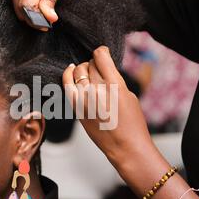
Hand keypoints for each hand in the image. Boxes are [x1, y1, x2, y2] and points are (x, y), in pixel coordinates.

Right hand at [7, 0, 75, 29]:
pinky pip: (15, 2)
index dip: (36, 20)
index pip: (27, 6)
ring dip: (30, 13)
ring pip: (17, 8)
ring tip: (42, 7)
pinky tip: (34, 1)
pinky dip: (24, 7)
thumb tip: (50, 19)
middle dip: (34, 19)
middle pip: (22, 10)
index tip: (46, 25)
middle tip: (47, 19)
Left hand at [62, 46, 156, 170]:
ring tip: (88, 74)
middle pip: (89, 64)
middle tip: (98, 71)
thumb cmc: (131, 123)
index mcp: (114, 84)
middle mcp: (97, 89)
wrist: (125, 146)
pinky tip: (70, 70)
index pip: (100, 56)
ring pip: (77, 71)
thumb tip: (103, 71)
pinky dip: (67, 74)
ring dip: (82, 69)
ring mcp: (84, 99)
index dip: (101, 52)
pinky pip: (66, 84)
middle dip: (94, 64)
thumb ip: (114, 80)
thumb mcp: (129, 95)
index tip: (102, 54)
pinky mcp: (76, 108)